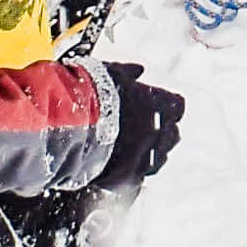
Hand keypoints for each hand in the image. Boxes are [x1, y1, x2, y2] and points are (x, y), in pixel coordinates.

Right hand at [94, 63, 184, 187]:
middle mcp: (157, 129)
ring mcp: (145, 154)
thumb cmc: (88, 93)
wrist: (68, 123)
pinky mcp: (130, 175)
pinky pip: (141, 176)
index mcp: (157, 102)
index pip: (177, 106)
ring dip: (152, 153)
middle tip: (148, 132)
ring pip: (160, 158)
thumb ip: (128, 72)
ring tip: (137, 151)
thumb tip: (139, 70)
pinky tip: (127, 167)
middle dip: (164, 133)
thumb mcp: (109, 73)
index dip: (169, 108)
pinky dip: (136, 171)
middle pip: (172, 134)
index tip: (161, 109)